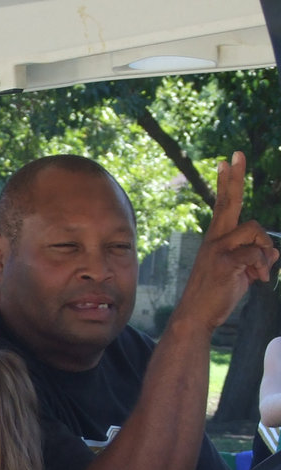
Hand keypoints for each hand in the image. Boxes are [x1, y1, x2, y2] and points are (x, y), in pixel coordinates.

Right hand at [176, 151, 279, 332]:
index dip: (228, 181)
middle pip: (229, 202)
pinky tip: (255, 281)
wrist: (196, 316)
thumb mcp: (239, 270)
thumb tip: (273, 253)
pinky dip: (262, 268)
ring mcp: (218, 249)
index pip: (224, 204)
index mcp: (217, 238)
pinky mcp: (226, 262)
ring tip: (259, 272)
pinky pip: (257, 254)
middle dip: (234, 178)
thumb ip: (254, 255)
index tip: (228, 159)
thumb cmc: (217, 293)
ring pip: (255, 231)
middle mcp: (215, 239)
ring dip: (266, 251)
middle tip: (237, 154)